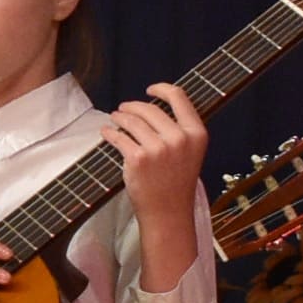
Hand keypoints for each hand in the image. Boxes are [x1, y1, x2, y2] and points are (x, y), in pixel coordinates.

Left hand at [101, 85, 209, 291]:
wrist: (168, 213)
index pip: (179, 97)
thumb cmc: (176, 182)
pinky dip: (109, 133)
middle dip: (132, 106)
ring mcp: (158, 149)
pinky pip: (118, 137)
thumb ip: (179, 129)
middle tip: (122, 109)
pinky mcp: (138, 159)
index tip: (149, 90)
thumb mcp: (190, 152)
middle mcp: (179, 138)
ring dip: (119, 117)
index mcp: (196, 133)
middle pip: (150, 108)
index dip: (161, 89)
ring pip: (131, 121)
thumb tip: (153, 107)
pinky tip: (106, 132)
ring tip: (114, 119)